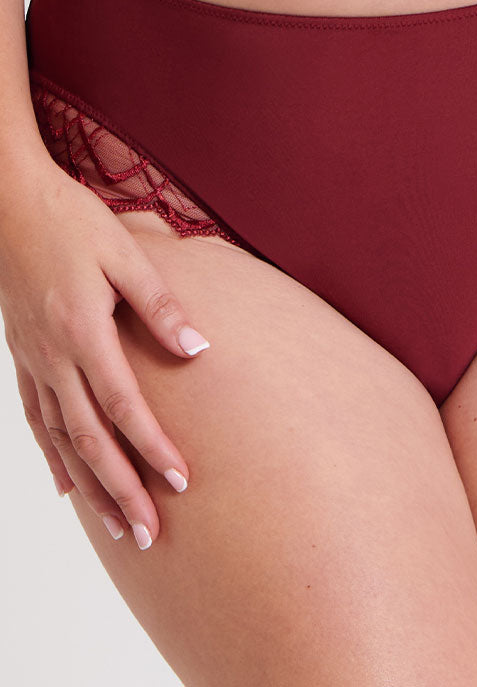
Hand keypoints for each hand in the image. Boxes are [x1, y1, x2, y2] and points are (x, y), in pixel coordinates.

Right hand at [0, 160, 211, 548]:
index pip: (125, 406)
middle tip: (150, 534)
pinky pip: (36, 418)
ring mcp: (33, 360)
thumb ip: (162, 305)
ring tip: (118, 525)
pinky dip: (52, 455)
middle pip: (90, 439)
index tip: (183, 483)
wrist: (9, 203)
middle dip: (123, 490)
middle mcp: (54, 356)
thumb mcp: (125, 253)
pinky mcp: (22, 356)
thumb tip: (198, 351)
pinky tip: (65, 484)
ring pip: (61, 439)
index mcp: (84, 331)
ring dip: (90, 486)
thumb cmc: (71, 221)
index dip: (154, 448)